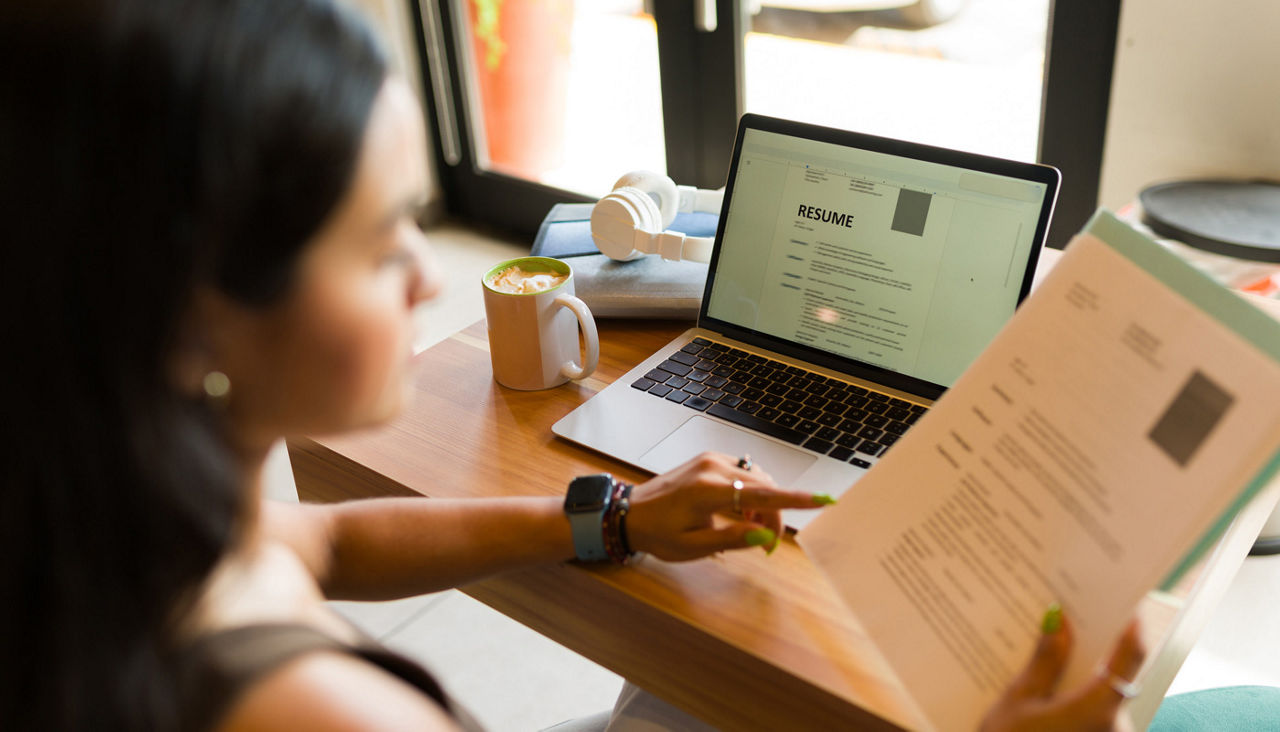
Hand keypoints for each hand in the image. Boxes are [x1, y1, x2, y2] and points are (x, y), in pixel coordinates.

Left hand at [625, 452, 829, 560]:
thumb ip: (732, 540)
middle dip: (774, 515)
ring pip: (756, 479)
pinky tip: (740, 512)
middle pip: (764, 488)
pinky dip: (750, 492)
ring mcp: (710, 460)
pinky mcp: (708, 459)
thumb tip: (764, 535)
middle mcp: (711, 469)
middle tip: (767, 545)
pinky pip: (743, 473)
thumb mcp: (693, 547)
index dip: (795, 500)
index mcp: (707, 491)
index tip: (822, 500)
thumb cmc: (658, 534)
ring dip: (762, 504)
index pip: (762, 495)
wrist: (629, 513)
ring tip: (749, 528)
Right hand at [980, 609, 1145, 731]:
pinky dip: (1079, 700)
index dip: (1130, 625)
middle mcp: (1117, 726)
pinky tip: (1050, 694)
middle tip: (1068, 624)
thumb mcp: (1018, 702)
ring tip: (1049, 658)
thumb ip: (1044, 661)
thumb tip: (1058, 622)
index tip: (1126, 601)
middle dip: (1093, 652)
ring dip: (1083, 678)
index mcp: (1099, 708)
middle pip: (1115, 676)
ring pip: (1105, 697)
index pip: (1130, 655)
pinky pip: (1097, 716)